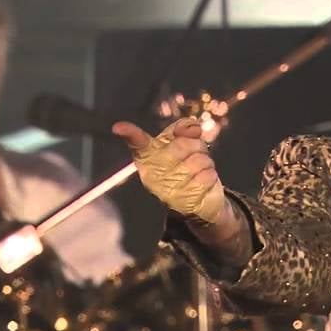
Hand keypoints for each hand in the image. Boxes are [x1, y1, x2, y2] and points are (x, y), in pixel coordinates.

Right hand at [113, 117, 227, 225]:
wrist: (200, 199)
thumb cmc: (186, 165)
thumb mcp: (183, 143)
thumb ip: (184, 129)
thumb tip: (192, 128)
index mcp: (148, 158)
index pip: (138, 144)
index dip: (130, 134)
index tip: (119, 128)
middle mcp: (153, 175)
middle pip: (182, 146)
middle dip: (196, 146)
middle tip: (194, 154)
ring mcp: (169, 191)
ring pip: (199, 160)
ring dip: (206, 162)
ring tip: (198, 170)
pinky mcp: (186, 202)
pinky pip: (208, 176)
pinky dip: (211, 175)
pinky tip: (203, 182)